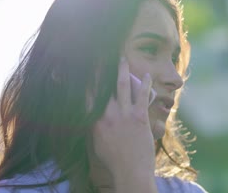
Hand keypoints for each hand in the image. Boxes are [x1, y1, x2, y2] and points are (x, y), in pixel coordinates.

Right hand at [91, 57, 155, 183]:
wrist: (131, 170)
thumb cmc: (113, 160)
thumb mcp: (96, 143)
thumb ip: (93, 126)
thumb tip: (90, 116)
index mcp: (95, 121)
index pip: (87, 96)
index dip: (83, 81)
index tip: (80, 69)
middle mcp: (108, 114)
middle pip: (103, 86)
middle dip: (101, 70)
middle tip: (101, 56)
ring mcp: (125, 114)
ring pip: (122, 86)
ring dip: (122, 70)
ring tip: (122, 58)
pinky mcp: (140, 116)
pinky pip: (142, 96)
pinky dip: (145, 84)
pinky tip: (147, 75)